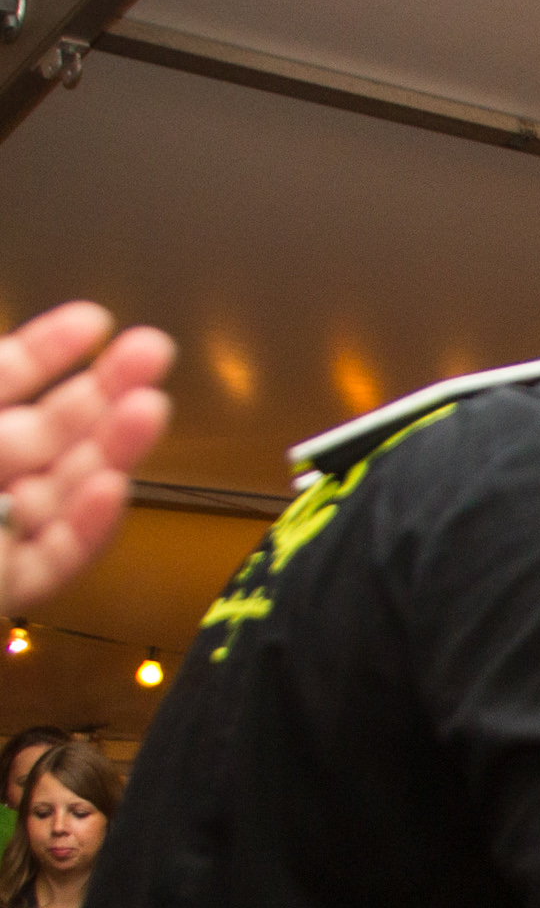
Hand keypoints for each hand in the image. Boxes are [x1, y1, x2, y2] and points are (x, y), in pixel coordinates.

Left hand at [0, 302, 174, 614]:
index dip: (45, 349)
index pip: (2, 382)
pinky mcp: (13, 585)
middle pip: (48, 429)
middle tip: (155, 351)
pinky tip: (112, 486)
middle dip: (104, 387)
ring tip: (151, 409)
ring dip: (112, 447)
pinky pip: (60, 554)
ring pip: (66, 487)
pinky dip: (90, 523)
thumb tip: (4, 357)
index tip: (96, 321)